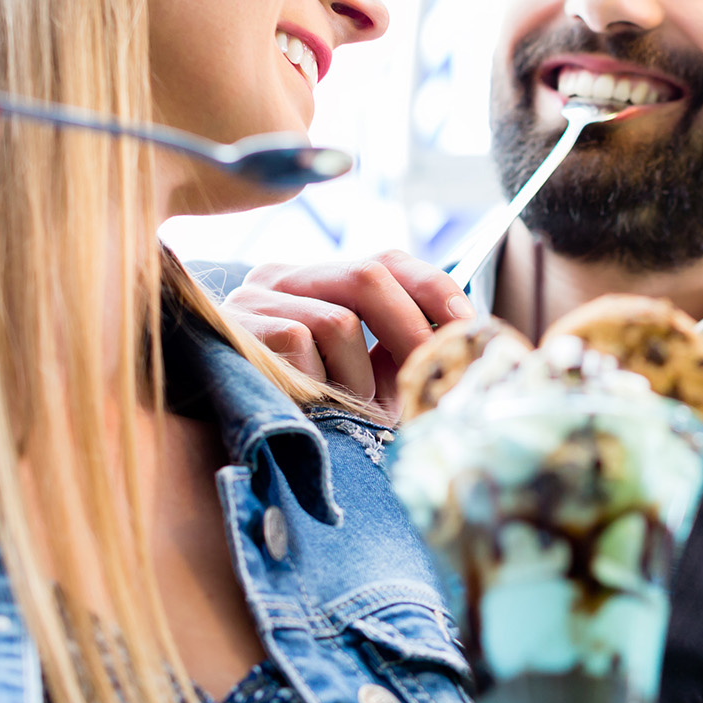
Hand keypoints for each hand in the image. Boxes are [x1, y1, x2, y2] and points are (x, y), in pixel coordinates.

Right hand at [221, 252, 474, 414]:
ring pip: (340, 320)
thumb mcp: (364, 377)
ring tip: (347, 409)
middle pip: (370, 274)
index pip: (388, 260)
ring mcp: (253, 298)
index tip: (468, 326)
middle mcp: (283, 277)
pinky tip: (309, 406)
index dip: (435, 289)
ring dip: (358, 378)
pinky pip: (302, 344)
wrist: (234, 442)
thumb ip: (402, 352)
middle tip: (432, 374)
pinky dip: (319, 384)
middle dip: (413, 330)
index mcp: (320, 281)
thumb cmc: (308, 414)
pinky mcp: (236, 328)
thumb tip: (464, 338)